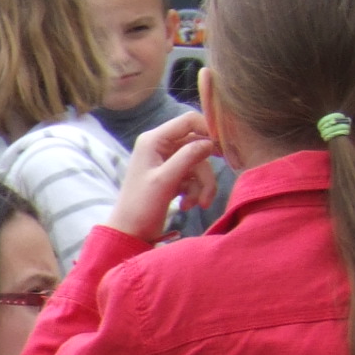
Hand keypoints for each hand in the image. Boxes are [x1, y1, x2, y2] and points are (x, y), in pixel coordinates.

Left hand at [108, 110, 217, 241]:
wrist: (129, 234)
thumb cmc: (140, 207)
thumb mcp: (165, 180)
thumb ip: (188, 156)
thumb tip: (211, 142)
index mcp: (153, 140)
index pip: (189, 121)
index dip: (209, 130)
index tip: (224, 147)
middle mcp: (160, 146)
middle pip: (198, 146)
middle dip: (205, 171)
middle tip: (211, 189)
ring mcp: (166, 161)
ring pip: (199, 164)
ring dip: (202, 186)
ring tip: (198, 204)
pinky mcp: (172, 175)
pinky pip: (194, 176)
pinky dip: (195, 191)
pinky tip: (187, 205)